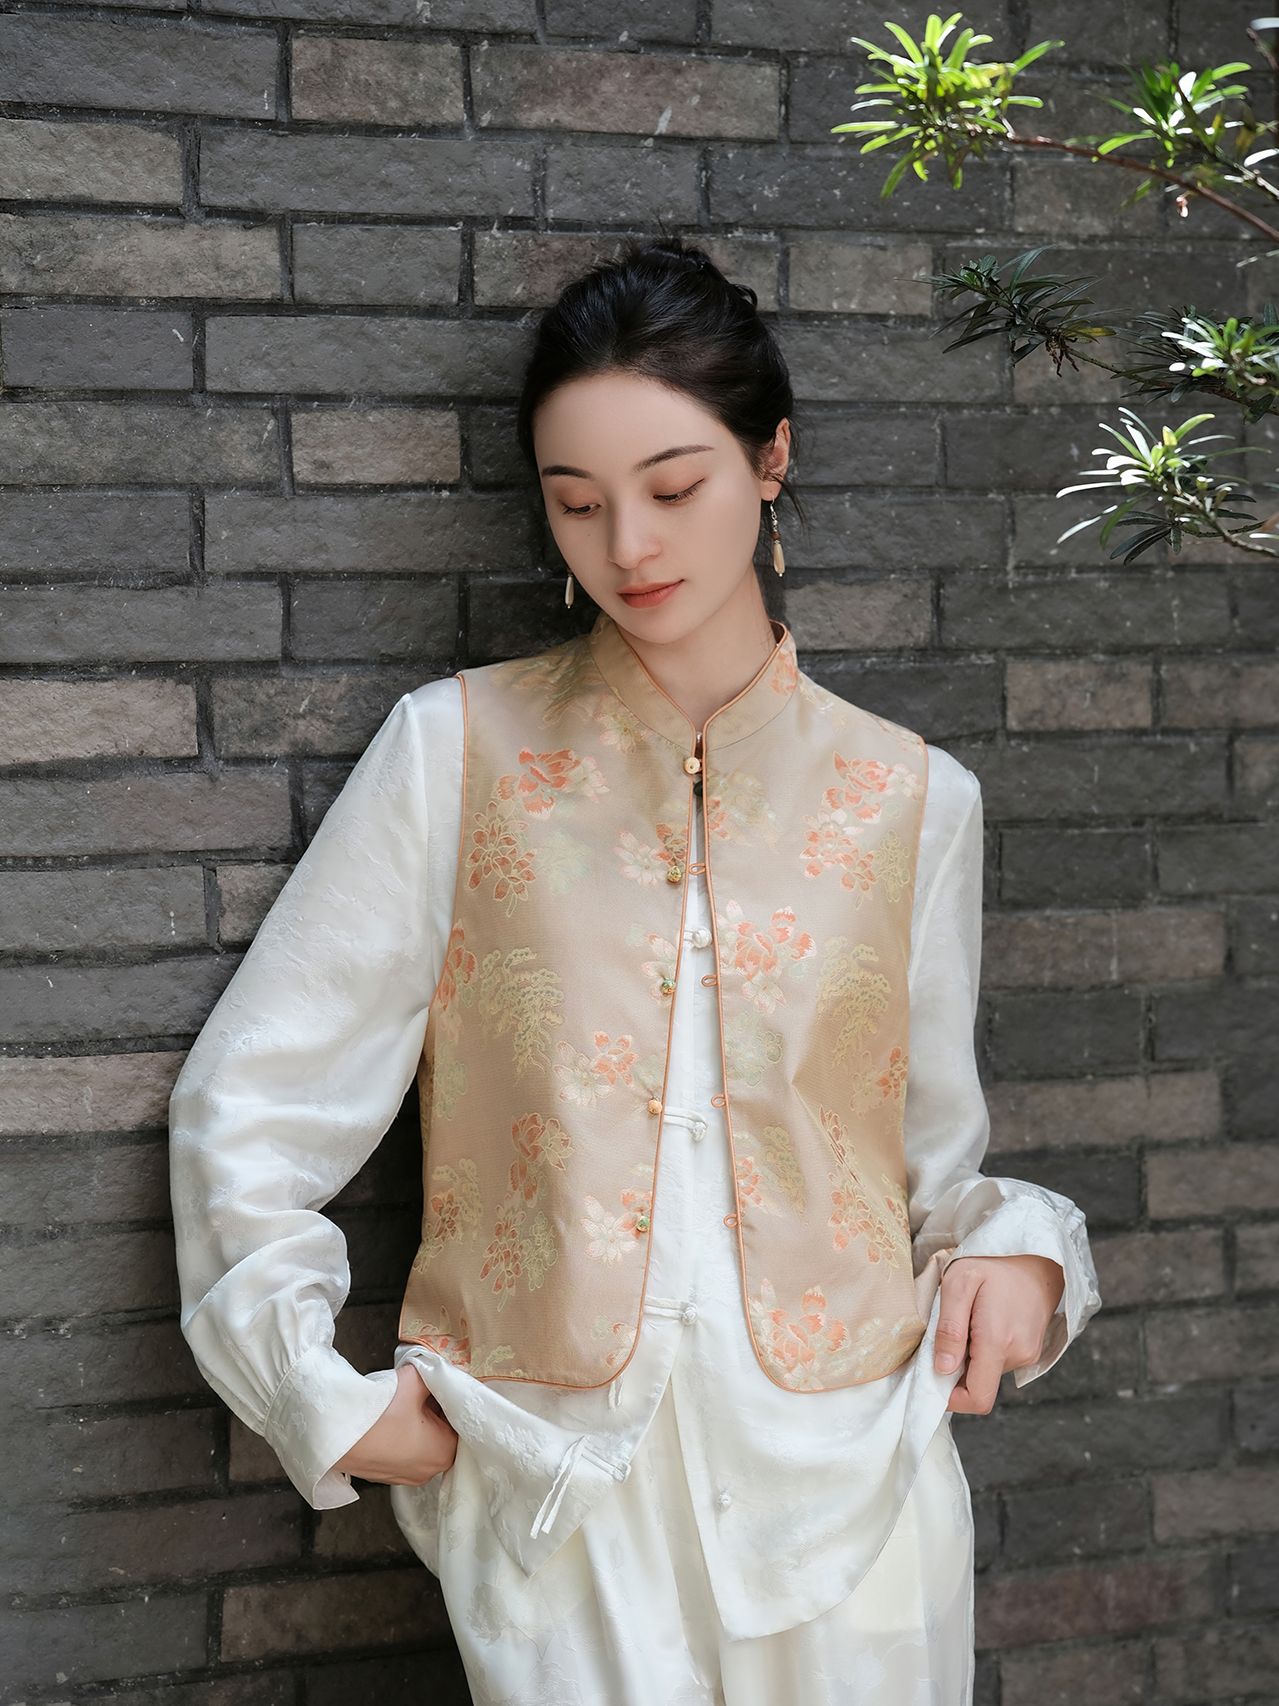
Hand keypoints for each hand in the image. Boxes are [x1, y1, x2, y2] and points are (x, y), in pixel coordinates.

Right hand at [334, 1364, 458, 1485]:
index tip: (442, 1387)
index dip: (452, 1401)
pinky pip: (403, 1451)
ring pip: (422, 1443)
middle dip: (436, 1411)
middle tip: (423, 1391)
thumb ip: (433, 1375)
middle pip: (443, 1433)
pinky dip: (401, 1436)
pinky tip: (390, 1419)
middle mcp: (429, 1471)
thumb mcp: (413, 1382)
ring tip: (404, 1403)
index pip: (461, 1422)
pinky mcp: (386, 1475)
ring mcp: (406, 1476)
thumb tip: (437, 1372)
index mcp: (444, 1452)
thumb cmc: (377, 1415)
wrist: (335, 1435)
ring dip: (418, 1423)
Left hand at [934, 1254, 1063, 1414]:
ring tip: (967, 1321)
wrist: (1035, 1254)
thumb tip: (943, 1369)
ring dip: (970, 1357)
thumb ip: (950, 1328)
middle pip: (978, 1384)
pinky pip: (999, 1362)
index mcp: (998, 1341)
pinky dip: (984, 1350)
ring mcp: (1028, 1354)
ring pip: (988, 1372)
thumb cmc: (993, 1263)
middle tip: (947, 1335)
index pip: (978, 1398)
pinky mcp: (1031, 1350)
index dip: (951, 1399)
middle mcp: (1018, 1354)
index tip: (932, 1380)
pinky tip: (982, 1322)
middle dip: (956, 1369)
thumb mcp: (959, 1283)